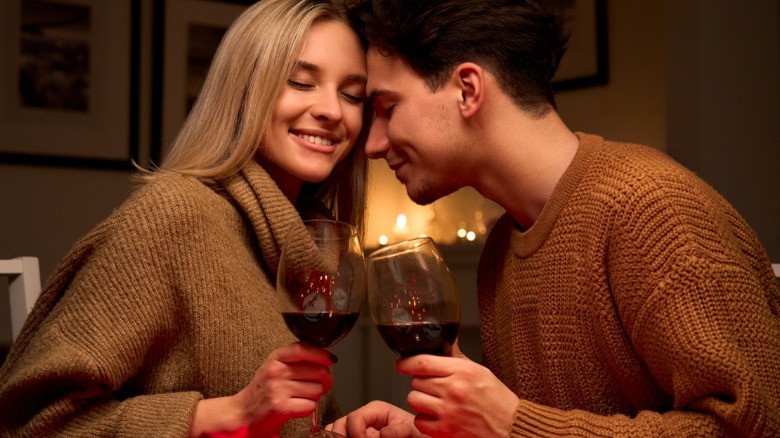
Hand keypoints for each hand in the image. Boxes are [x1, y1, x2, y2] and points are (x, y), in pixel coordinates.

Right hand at [190, 342, 335, 436]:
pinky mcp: (281, 407)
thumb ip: (295, 360)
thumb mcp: (275, 366)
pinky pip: (310, 406)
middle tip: (319, 385)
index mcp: (276, 358)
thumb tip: (326, 360)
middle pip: (318, 370)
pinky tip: (297, 407)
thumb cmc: (263, 390)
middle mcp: (276, 371)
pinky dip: (307, 408)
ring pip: (317, 389)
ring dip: (314, 396)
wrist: (243, 413)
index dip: (321, 354)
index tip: (331, 359)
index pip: (304, 348)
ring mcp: (278, 389)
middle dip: (325, 380)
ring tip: (302, 397)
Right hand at [326, 400, 425, 437]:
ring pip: (335, 431)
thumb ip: (399, 431)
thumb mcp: (413, 432)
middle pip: (339, 425)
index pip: (354, 418)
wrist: (416, 436)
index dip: (356, 434)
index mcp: (377, 410)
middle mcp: (364, 417)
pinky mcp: (356, 435)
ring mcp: (358, 427)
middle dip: (345, 437)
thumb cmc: (416, 435)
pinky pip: (339, 436)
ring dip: (342, 437)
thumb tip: (384, 434)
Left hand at [398, 341, 518, 437]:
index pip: (422, 362)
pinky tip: (437, 416)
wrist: (510, 427)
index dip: (406, 363)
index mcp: (461, 371)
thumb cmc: (497, 399)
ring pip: (414, 399)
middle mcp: (453, 390)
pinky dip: (424, 420)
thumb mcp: (479, 370)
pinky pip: (419, 421)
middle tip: (434, 387)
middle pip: (416, 381)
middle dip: (421, 383)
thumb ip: (456, 356)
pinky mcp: (445, 431)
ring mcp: (448, 411)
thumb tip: (444, 339)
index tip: (401, 364)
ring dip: (420, 401)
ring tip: (434, 402)